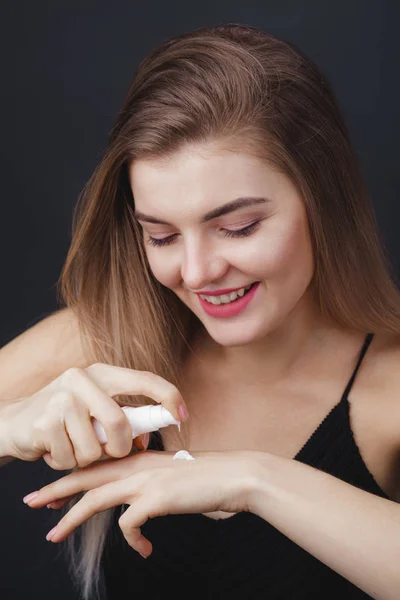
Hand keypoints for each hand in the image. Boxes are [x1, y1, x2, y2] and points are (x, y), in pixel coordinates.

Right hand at [1, 363, 188, 469]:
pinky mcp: (43, 421)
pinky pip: (70, 459)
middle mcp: (81, 379)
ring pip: (95, 448)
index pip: (144, 379)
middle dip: (120, 448)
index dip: (168, 397)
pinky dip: (65, 463)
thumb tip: (145, 438)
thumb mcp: (94, 410)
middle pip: (120, 423)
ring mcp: (61, 398)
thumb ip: (122, 419)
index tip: (182, 417)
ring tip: (72, 446)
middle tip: (109, 452)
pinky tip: (53, 449)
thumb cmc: (64, 419)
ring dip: (86, 459)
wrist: (13, 423)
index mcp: (101, 373)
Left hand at [23, 449, 260, 557]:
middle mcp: (138, 464)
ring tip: (53, 535)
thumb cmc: (207, 478)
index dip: (72, 477)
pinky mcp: (156, 498)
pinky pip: (130, 525)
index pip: (97, 465)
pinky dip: (133, 541)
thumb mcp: (171, 476)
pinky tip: (145, 551)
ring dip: (70, 517)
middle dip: (55, 490)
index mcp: (140, 457)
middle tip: (30, 502)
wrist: (235, 476)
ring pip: (95, 498)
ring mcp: (146, 479)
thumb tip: (135, 505)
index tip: (53, 491)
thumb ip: (150, 483)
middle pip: (86, 476)